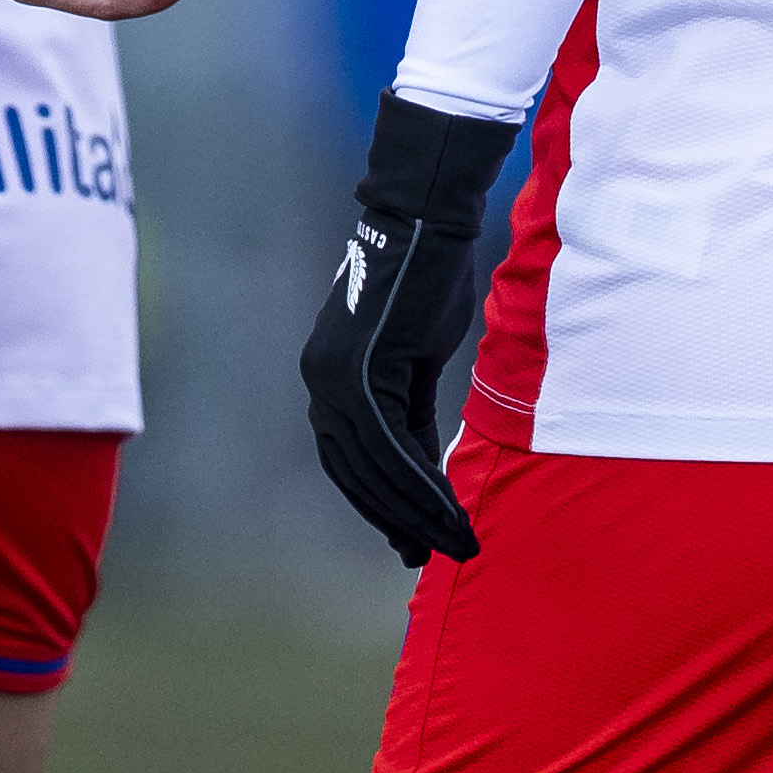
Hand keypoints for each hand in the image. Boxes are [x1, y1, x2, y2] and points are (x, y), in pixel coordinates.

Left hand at [301, 94, 517, 564]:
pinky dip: (421, 482)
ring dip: (414, 510)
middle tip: (429, 552)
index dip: (379, 502)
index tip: (410, 536)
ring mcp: (338, 378)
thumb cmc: (429, 277)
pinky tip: (449, 506)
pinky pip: (393, 445)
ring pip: (373, 467)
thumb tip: (424, 462)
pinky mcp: (367, 371)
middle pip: (354, 472)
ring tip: (452, 540)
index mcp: (327, 379)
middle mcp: (320, 383)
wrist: (429, 220)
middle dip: (394, 517)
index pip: (348, 459)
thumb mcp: (419, 356)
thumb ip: (413, 407)